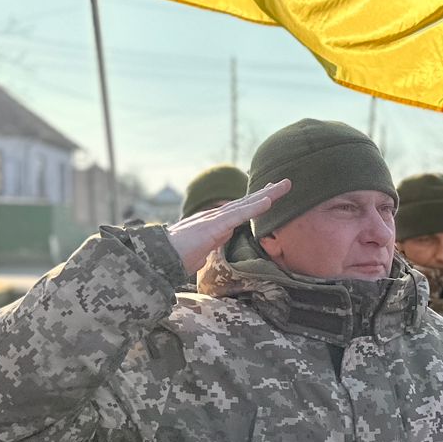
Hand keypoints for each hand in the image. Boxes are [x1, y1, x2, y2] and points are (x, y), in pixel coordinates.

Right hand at [166, 179, 291, 274]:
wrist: (157, 258)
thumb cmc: (175, 258)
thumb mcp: (199, 252)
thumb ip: (211, 245)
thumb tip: (219, 241)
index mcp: (212, 223)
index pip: (239, 210)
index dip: (255, 201)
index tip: (270, 194)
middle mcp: (214, 216)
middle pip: (245, 202)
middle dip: (267, 192)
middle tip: (285, 183)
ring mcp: (213, 219)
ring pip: (245, 205)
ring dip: (266, 195)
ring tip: (284, 186)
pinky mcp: (212, 226)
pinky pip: (237, 215)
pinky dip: (254, 208)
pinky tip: (268, 202)